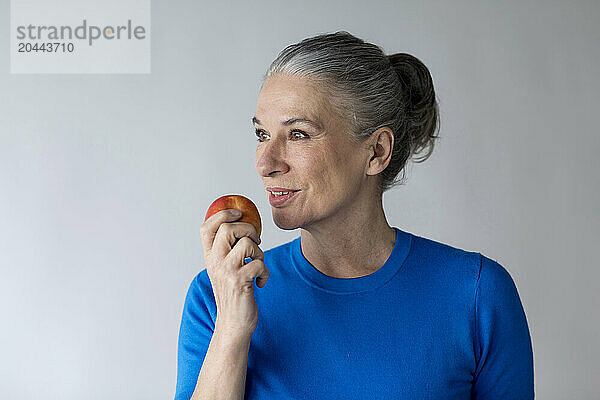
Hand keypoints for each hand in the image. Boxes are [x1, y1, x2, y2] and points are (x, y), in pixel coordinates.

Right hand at [200, 209, 268, 335]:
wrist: (233, 323)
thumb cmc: (233, 294)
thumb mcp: (224, 270)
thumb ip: (227, 251)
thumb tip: (243, 225)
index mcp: (209, 257)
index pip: (206, 227)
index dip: (222, 215)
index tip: (238, 214)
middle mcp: (214, 262)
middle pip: (228, 228)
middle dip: (249, 230)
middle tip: (256, 242)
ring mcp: (226, 271)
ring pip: (246, 243)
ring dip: (259, 252)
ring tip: (258, 265)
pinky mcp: (240, 282)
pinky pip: (259, 264)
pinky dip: (265, 272)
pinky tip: (261, 282)